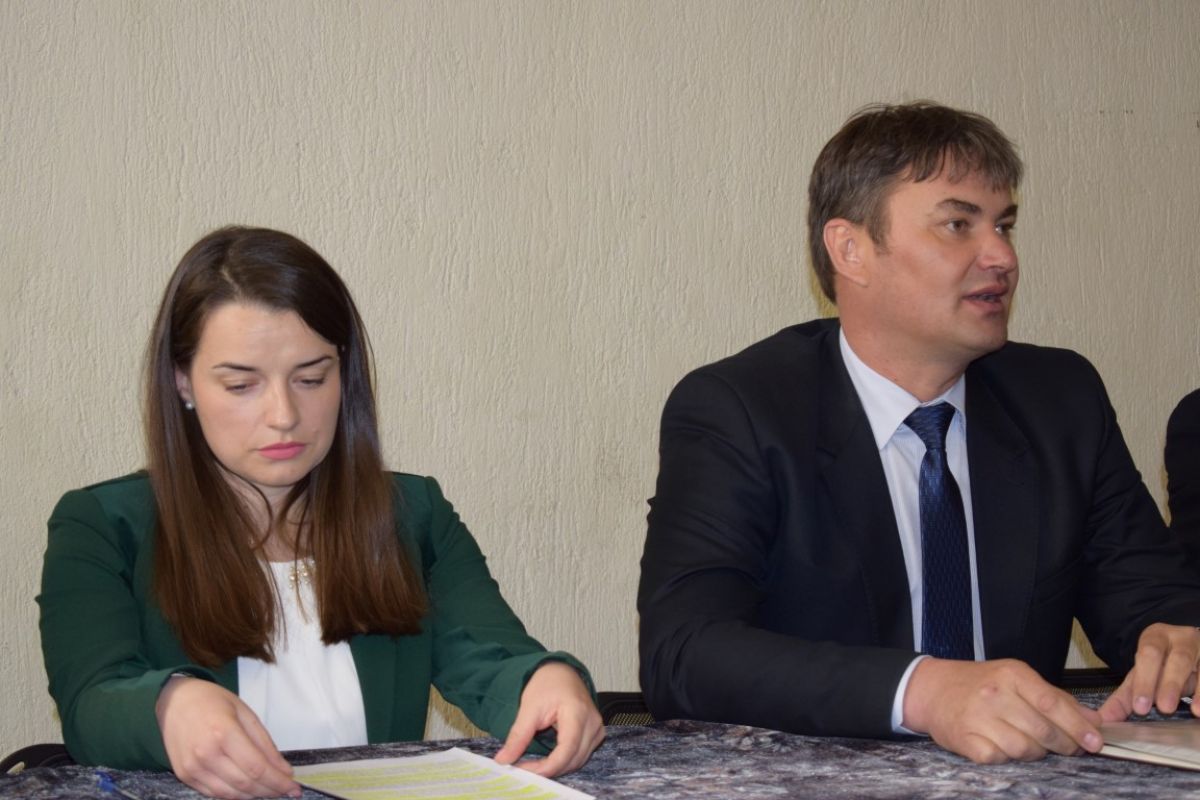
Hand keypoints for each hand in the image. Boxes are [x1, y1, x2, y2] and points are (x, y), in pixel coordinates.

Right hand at [156, 676, 299, 798]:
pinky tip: (248, 789)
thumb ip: (265, 744)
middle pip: (245, 784)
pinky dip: (234, 795)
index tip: (294, 787)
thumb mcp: (245, 713)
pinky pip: (213, 793)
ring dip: (253, 796)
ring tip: (270, 790)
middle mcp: (205, 754)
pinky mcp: (184, 776)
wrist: (174, 701)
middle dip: (270, 791)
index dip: (278, 781)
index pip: (256, 768)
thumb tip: (284, 770)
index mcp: (224, 733)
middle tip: (286, 790)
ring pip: (229, 794)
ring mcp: (192, 768)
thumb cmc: (213, 701)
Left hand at [493, 661, 604, 776]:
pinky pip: (581, 755)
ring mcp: (597, 728)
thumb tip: (503, 760)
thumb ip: (518, 735)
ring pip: (578, 761)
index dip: (547, 767)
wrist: (560, 671)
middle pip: (573, 759)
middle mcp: (592, 722)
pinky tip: (548, 760)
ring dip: (556, 768)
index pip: (566, 750)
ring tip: (533, 765)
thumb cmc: (547, 683)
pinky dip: (564, 761)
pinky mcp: (595, 732)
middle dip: (548, 770)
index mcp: (577, 712)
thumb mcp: (529, 707)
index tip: (525, 771)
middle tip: (524, 770)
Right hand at [902, 658, 1102, 762]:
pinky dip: (1006, 758)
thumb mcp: (1017, 679)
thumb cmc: (981, 684)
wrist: (932, 689)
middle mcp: (994, 694)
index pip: (1052, 703)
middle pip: (1042, 730)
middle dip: (1063, 745)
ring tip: (1031, 744)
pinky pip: (999, 759)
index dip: (1077, 726)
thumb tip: (1093, 721)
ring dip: (1035, 752)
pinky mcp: (965, 740)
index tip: (1095, 742)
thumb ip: (1055, 698)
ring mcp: (978, 718)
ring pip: (1024, 749)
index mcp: (1012, 674)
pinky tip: (1003, 746)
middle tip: (1070, 748)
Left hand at [1099, 623, 1199, 721]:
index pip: (1149, 654)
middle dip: (1170, 684)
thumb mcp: (1141, 675)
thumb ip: (1123, 698)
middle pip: (1178, 659)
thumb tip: (1104, 720)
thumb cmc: (1161, 664)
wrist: (1186, 647)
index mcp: (1156, 638)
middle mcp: (1183, 640)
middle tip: (1165, 708)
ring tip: (1197, 712)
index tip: (1140, 707)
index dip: (1144, 680)